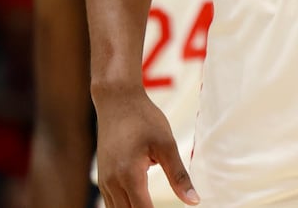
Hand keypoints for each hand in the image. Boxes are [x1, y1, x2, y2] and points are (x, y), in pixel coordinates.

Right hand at [94, 88, 198, 206]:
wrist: (117, 100)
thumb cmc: (143, 118)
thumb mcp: (166, 144)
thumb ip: (179, 176)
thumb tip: (194, 201)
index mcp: (129, 175)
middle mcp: (112, 182)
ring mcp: (105, 181)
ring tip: (150, 207)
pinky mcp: (103, 177)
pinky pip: (112, 204)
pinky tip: (138, 206)